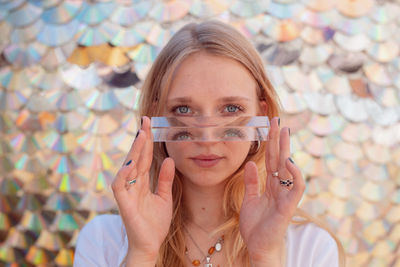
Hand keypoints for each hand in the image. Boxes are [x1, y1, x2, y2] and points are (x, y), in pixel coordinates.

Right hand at [111, 116, 174, 259]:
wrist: (150, 245)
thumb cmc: (155, 223)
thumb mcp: (164, 197)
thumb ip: (164, 179)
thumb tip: (168, 159)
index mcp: (142, 182)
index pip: (144, 157)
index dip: (147, 141)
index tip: (150, 124)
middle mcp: (133, 184)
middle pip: (135, 157)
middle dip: (140, 139)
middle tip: (145, 121)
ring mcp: (126, 193)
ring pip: (127, 167)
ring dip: (134, 151)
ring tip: (141, 135)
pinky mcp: (123, 204)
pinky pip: (119, 186)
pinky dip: (124, 173)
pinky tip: (131, 162)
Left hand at [239, 117, 304, 263]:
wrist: (258, 248)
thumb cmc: (256, 226)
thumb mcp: (249, 200)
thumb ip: (251, 182)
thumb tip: (250, 163)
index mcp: (270, 185)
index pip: (271, 159)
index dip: (270, 143)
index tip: (269, 126)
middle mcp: (280, 187)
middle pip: (279, 159)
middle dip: (278, 140)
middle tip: (277, 120)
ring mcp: (285, 196)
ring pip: (288, 168)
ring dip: (286, 150)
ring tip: (284, 132)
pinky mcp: (288, 207)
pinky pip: (295, 188)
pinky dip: (294, 175)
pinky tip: (288, 161)